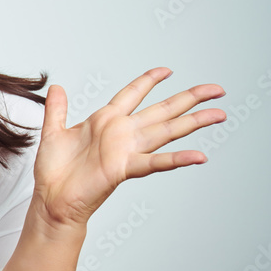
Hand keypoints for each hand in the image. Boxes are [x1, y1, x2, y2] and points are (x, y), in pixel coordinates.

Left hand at [31, 67, 225, 230]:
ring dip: (194, 122)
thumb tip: (56, 87)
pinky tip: (199, 156)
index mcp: (105, 121)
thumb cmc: (54, 172)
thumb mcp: (53, 132)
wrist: (51, 200)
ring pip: (166, 131)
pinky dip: (177, 159)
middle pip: (162, 110)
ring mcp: (125, 150)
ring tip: (219, 114)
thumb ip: (57, 109)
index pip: (132, 94)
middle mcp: (121, 133)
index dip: (149, 81)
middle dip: (190, 98)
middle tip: (216, 89)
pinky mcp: (124, 168)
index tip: (167, 70)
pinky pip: (154, 162)